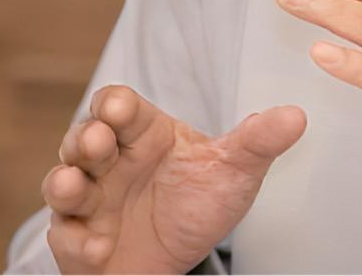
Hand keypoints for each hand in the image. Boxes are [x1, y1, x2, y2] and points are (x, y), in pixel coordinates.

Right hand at [42, 85, 305, 273]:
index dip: (116, 105)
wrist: (180, 257)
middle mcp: (112, 161)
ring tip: (73, 186)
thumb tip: (298, 116)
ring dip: (64, 183)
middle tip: (97, 142)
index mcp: (146, 133)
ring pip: (62, 182)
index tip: (121, 109)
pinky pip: (66, 238)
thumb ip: (260, 141)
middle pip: (85, 137)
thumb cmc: (199, 201)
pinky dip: (77, 242)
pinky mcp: (79, 240)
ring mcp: (91, 200)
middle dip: (85, 137)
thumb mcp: (235, 169)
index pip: (121, 105)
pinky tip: (98, 246)